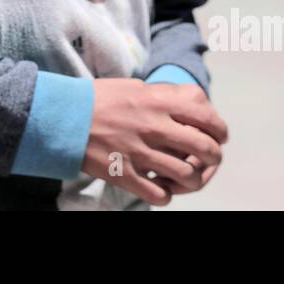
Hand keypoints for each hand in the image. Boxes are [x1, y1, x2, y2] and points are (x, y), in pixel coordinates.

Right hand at [82, 78, 227, 206]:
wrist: (63, 116)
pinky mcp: (124, 173)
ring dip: (192, 180)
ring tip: (187, 178)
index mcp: (158, 102)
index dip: (220, 131)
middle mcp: (153, 126)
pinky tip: (161, 189)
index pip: (206, 118)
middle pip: (204, 148)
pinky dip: (166, 195)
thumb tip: (190, 102)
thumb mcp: (134, 88)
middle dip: (214, 157)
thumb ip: (163, 96)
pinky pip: (158, 194)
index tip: (219, 137)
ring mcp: (139, 152)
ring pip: (186, 175)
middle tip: (210, 159)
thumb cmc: (98, 99)